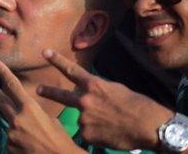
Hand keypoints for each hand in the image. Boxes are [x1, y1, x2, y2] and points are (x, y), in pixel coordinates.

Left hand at [0, 59, 81, 153]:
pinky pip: (11, 141)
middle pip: (2, 102)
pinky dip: (18, 142)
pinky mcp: (9, 147)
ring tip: (32, 137)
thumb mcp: (51, 120)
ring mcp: (11, 134)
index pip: (13, 86)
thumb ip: (36, 113)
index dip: (3, 73)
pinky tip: (29, 147)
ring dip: (17, 129)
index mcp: (30, 109)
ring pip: (10, 126)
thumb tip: (28, 113)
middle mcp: (17, 119)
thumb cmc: (61, 140)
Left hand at [36, 49, 170, 150]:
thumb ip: (97, 90)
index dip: (57, 60)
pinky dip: (97, 134)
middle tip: (39, 89)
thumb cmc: (137, 105)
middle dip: (49, 91)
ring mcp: (85, 118)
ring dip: (93, 122)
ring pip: (83, 120)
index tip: (44, 52)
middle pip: (61, 95)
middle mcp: (85, 100)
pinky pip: (88, 134)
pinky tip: (111, 133)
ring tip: (112, 124)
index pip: (71, 70)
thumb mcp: (116, 89)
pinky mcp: (87, 134)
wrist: (149, 126)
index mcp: (94, 85)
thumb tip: (87, 93)